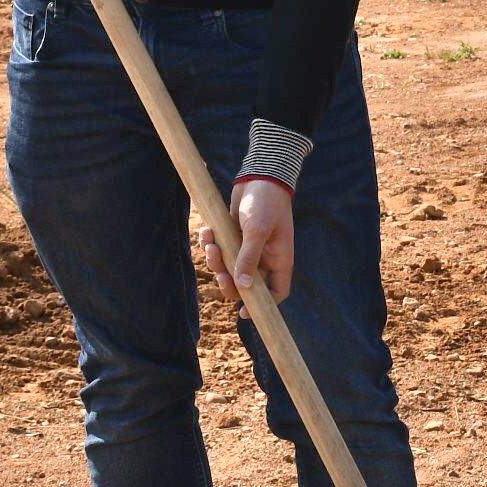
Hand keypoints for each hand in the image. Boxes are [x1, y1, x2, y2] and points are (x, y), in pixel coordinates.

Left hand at [199, 179, 294, 303]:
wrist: (258, 175)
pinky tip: (207, 230)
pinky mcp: (233, 238)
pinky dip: (210, 244)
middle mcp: (264, 258)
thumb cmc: (265, 202)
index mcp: (279, 259)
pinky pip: (219, 251)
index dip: (263, 305)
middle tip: (219, 273)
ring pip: (228, 268)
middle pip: (246, 285)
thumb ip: (249, 257)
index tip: (244, 311)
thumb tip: (243, 286)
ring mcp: (247, 248)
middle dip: (229, 282)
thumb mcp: (257, 230)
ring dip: (215, 260)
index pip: (277, 292)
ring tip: (210, 242)